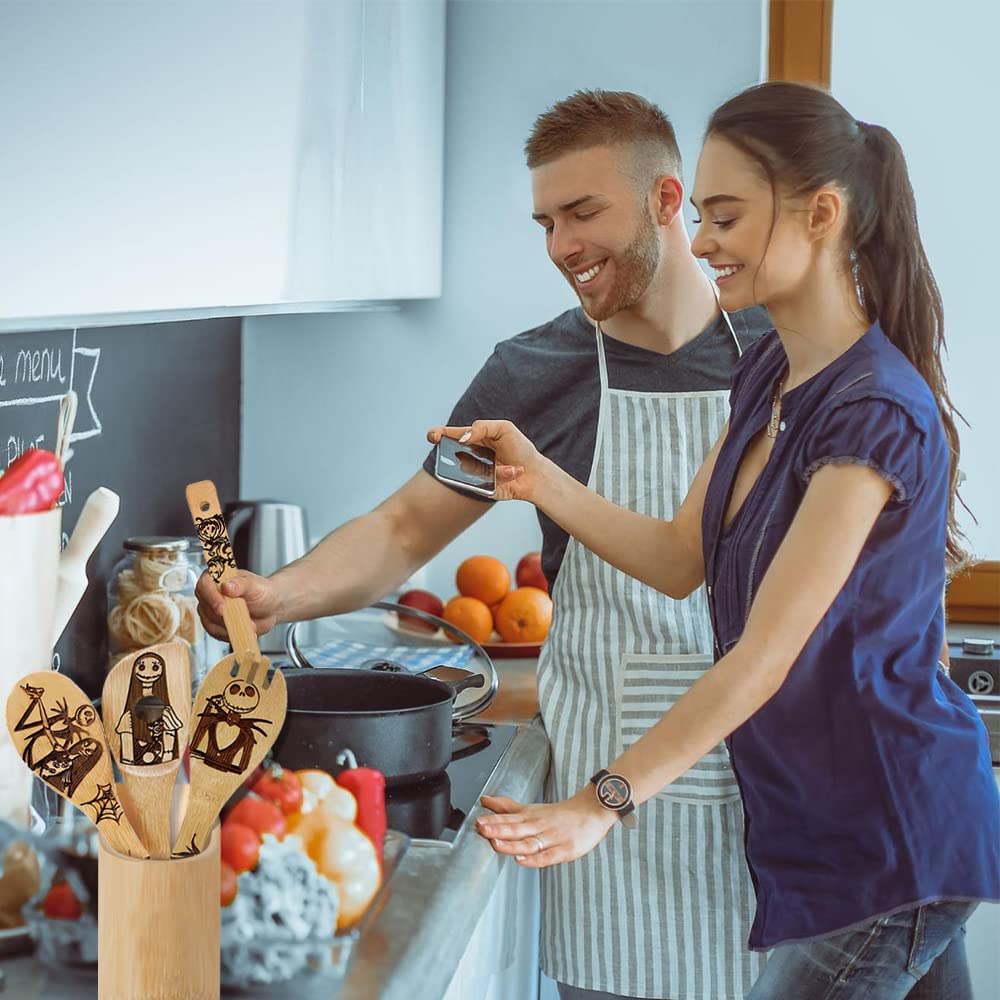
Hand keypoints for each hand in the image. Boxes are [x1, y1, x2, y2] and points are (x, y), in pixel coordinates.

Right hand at [194, 569, 282, 641]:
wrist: (271, 607)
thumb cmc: (262, 591)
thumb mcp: (254, 585)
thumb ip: (240, 584)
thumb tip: (226, 586)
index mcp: (216, 577)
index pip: (204, 585)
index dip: (211, 597)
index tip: (222, 608)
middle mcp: (210, 593)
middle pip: (205, 606)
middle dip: (225, 616)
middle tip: (244, 619)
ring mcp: (210, 610)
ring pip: (210, 622)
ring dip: (230, 626)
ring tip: (250, 624)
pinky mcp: (215, 625)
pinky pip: (216, 633)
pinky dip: (230, 634)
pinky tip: (244, 630)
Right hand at [426, 420, 547, 503]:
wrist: (534, 473)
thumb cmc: (520, 448)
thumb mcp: (504, 428)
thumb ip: (482, 428)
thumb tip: (463, 437)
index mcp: (473, 438)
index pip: (450, 435)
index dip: (438, 434)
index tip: (432, 435)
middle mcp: (470, 455)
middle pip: (452, 455)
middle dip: (451, 455)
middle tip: (461, 453)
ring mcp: (474, 472)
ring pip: (470, 470)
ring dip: (495, 468)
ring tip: (513, 467)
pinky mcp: (480, 487)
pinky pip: (482, 482)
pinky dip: (501, 476)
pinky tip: (513, 473)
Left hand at [474, 787, 616, 867]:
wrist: (592, 811)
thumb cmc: (560, 814)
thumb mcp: (531, 808)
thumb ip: (507, 807)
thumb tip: (485, 800)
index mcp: (530, 816)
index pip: (509, 818)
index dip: (493, 821)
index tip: (477, 821)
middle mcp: (539, 826)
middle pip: (516, 828)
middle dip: (498, 829)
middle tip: (482, 828)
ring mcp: (552, 838)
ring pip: (529, 842)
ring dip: (512, 844)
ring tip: (496, 844)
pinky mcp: (565, 850)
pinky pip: (547, 856)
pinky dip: (534, 859)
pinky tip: (522, 860)